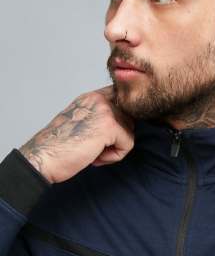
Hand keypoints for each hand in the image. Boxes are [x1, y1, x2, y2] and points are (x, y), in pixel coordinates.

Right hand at [18, 85, 135, 183]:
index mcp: (91, 98)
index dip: (119, 121)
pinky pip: (128, 144)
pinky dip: (114, 157)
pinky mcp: (109, 126)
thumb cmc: (58, 147)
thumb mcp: (81, 123)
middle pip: (128, 120)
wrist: (42, 158)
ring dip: (113, 149)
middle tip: (94, 149)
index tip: (105, 136)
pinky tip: (94, 158)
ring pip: (129, 133)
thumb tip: (126, 123)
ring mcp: (105, 110)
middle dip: (115, 139)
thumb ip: (100, 118)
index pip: (121, 101)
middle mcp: (98, 99)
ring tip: (92, 152)